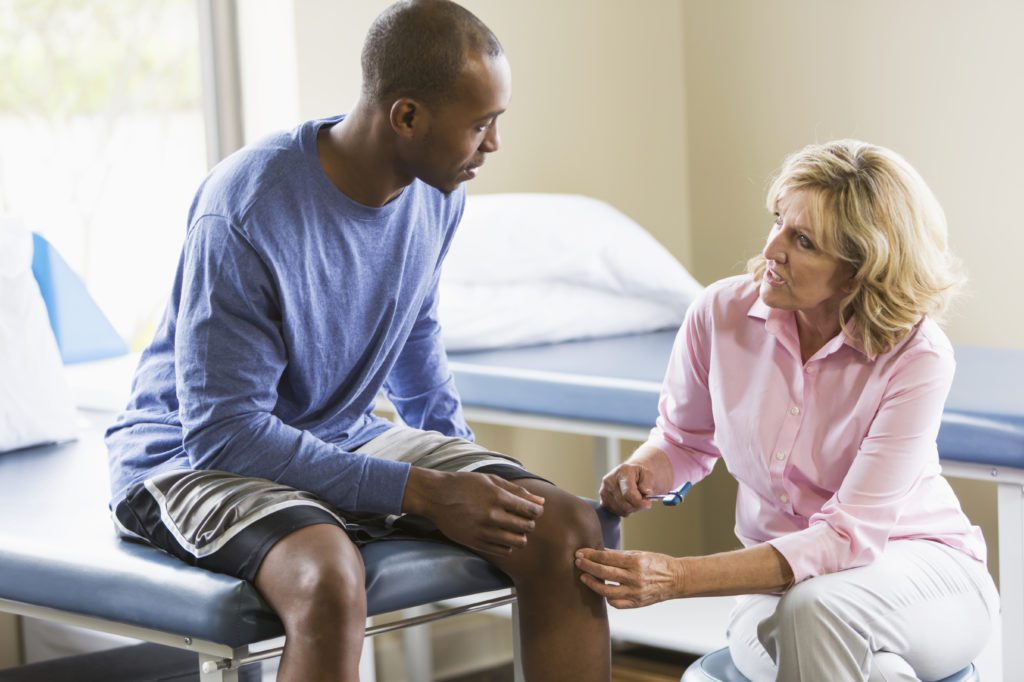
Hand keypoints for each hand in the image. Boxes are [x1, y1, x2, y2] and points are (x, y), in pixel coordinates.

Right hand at [403, 468, 544, 557]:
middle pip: (527, 527)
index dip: (536, 512)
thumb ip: (517, 491)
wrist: (436, 496)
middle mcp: (492, 515)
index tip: (533, 511)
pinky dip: (507, 545)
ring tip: (514, 529)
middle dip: (529, 523)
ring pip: (517, 542)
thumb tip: (541, 501)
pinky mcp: (475, 543)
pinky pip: (502, 551)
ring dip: (520, 536)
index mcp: (497, 497)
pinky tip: (502, 536)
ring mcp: (483, 531)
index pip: (531, 511)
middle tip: (523, 519)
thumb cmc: (465, 484)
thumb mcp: (491, 480)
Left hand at [575, 548, 682, 607]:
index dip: (591, 555)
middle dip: (588, 567)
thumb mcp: (639, 553)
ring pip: (607, 591)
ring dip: (592, 584)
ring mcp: (636, 593)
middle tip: (577, 562)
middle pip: (604, 573)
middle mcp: (636, 578)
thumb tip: (598, 551)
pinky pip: (616, 603)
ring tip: (584, 577)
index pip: (607, 558)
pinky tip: (601, 591)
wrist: (677, 580)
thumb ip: (618, 554)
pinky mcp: (637, 604)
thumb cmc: (657, 563)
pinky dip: (607, 597)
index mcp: (636, 562)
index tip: (580, 552)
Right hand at [599, 462, 656, 516]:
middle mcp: (609, 481)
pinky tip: (627, 502)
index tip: (648, 504)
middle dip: (637, 505)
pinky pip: (616, 512)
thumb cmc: (638, 475)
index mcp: (622, 472)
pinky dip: (625, 511)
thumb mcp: (647, 474)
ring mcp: (604, 491)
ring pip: (621, 510)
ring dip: (632, 508)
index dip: (639, 502)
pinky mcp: (602, 500)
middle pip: (625, 504)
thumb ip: (648, 482)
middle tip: (643, 501)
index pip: (628, 493)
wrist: (627, 474)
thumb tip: (646, 492)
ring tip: (635, 499)